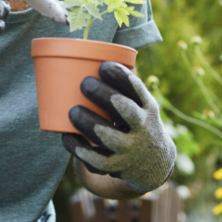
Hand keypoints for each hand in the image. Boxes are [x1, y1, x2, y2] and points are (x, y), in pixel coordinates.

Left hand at [62, 62, 176, 193]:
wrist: (154, 163)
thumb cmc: (137, 121)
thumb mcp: (141, 104)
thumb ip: (122, 86)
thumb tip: (88, 54)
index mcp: (148, 107)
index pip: (137, 89)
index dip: (120, 76)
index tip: (102, 66)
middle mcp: (142, 128)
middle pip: (125, 111)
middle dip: (104, 96)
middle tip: (85, 83)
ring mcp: (130, 149)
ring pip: (108, 137)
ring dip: (89, 122)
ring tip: (73, 111)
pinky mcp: (116, 167)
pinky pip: (96, 160)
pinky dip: (79, 148)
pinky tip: (67, 136)